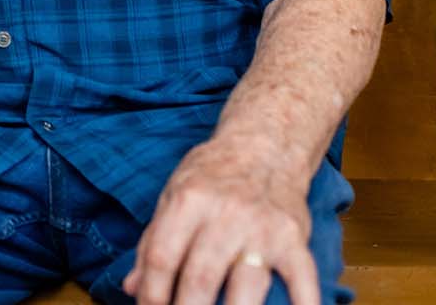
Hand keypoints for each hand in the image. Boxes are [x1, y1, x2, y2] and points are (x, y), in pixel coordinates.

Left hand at [123, 137, 318, 304]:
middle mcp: (225, 213)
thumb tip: (132, 287)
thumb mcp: (173, 195)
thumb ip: (152, 243)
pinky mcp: (294, 238)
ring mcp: (262, 228)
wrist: (266, 145)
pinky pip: (302, 278)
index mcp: (189, 201)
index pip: (162, 258)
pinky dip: (303, 303)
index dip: (152, 294)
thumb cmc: (213, 174)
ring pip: (246, 285)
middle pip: (200, 278)